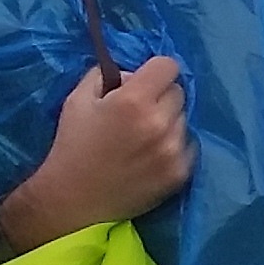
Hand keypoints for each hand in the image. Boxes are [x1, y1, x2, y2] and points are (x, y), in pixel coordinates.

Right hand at [0, 54, 190, 251]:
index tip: (145, 81)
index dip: (155, 70)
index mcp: (134, 101)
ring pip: (185, 118)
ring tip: (145, 135)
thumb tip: (135, 72)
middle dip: (161, 95)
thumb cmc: (73, 144)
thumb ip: (108, 74)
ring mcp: (173, 150)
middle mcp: (160, 123)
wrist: (73, 198)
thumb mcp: (79, 98)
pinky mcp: (181, 173)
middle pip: (178, 92)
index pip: (169, 66)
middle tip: (141, 110)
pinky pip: (190, 145)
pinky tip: (153, 153)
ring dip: (169, 120)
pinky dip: (176, 145)